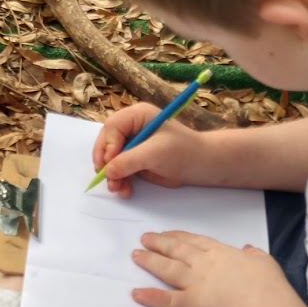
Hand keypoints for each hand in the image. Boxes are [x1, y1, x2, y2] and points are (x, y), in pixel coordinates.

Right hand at [92, 103, 208, 196]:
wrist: (201, 165)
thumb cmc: (182, 151)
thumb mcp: (154, 154)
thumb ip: (129, 161)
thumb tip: (108, 172)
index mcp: (137, 116)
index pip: (112, 127)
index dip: (107, 145)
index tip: (109, 163)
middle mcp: (132, 127)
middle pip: (107, 143)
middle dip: (106, 163)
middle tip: (108, 179)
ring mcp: (132, 144)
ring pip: (110, 160)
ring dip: (112, 176)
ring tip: (118, 189)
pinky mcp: (135, 160)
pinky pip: (119, 170)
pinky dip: (119, 181)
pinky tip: (125, 190)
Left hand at [130, 230, 290, 306]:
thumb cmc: (268, 285)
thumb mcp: (265, 262)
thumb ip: (253, 255)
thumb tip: (248, 250)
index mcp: (222, 253)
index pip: (196, 242)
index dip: (179, 236)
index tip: (168, 234)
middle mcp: (204, 264)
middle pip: (177, 250)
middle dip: (159, 243)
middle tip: (144, 238)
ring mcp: (195, 283)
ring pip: (167, 269)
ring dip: (150, 261)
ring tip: (136, 255)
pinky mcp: (191, 304)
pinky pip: (166, 300)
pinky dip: (150, 296)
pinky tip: (135, 293)